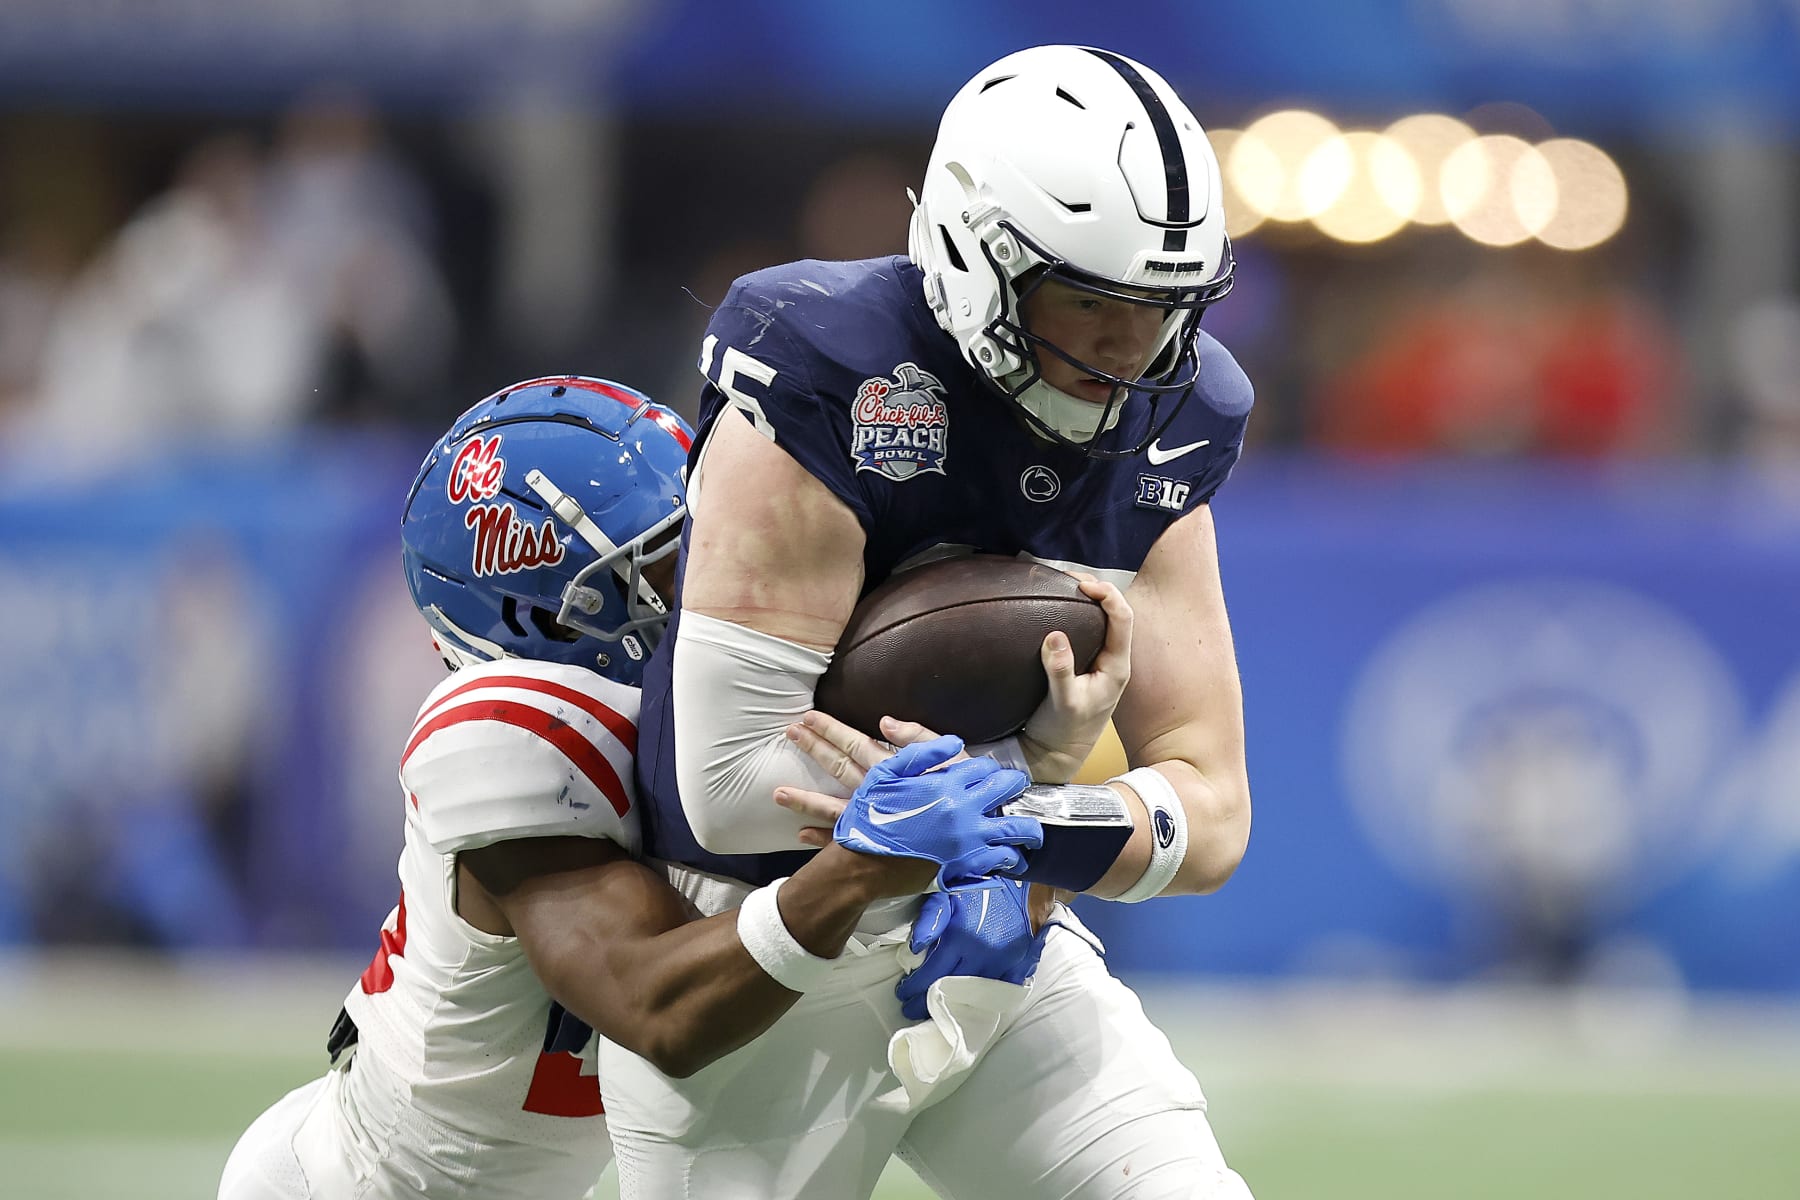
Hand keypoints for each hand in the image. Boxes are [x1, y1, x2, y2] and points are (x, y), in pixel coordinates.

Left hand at [777, 711, 955, 846]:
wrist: (980, 832)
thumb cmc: (968, 791)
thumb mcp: (951, 757)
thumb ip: (918, 738)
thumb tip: (884, 721)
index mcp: (892, 770)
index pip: (854, 744)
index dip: (831, 731)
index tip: (808, 718)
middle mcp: (877, 794)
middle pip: (837, 768)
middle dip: (814, 750)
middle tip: (789, 734)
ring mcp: (874, 820)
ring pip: (832, 808)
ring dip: (805, 800)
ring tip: (778, 794)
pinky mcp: (877, 841)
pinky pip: (845, 841)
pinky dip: (823, 838)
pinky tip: (801, 833)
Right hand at [822, 735, 1042, 889]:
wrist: (863, 867)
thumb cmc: (870, 819)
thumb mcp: (885, 775)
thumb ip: (920, 753)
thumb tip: (955, 741)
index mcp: (945, 785)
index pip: (984, 767)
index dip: (988, 768)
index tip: (987, 773)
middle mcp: (963, 811)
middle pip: (1008, 790)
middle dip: (1016, 786)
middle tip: (1017, 788)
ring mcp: (969, 840)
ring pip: (1016, 830)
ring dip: (1026, 827)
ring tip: (1030, 830)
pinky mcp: (968, 867)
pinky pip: (1002, 860)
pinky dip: (1009, 857)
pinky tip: (1008, 856)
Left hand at [896, 878, 1045, 1020]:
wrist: (1026, 886)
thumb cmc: (982, 888)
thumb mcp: (949, 894)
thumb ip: (929, 918)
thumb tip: (913, 948)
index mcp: (960, 938)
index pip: (931, 973)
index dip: (914, 987)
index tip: (903, 994)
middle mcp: (980, 956)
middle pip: (948, 989)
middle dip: (925, 1002)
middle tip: (911, 1009)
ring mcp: (1001, 965)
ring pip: (971, 995)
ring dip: (951, 1004)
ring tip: (935, 1011)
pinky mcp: (1018, 968)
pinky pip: (997, 993)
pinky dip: (981, 1000)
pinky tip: (968, 1004)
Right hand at [1018, 577, 1133, 782]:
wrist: (1056, 754)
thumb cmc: (1063, 732)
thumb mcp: (1062, 703)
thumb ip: (1060, 670)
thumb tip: (1054, 635)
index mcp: (1116, 666)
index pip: (1123, 618)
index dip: (1107, 595)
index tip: (1081, 586)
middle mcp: (1112, 660)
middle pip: (1114, 612)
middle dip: (1095, 589)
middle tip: (1067, 577)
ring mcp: (1098, 662)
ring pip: (1100, 620)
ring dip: (1085, 599)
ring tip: (1062, 583)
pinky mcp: (1083, 665)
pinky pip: (1084, 630)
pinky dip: (1073, 613)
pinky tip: (1055, 606)